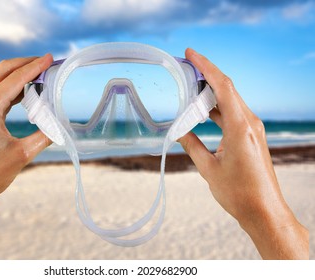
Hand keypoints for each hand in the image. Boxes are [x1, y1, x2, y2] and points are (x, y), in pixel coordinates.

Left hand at [0, 54, 52, 258]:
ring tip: (42, 76)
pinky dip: (13, 88)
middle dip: (26, 63)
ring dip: (19, 75)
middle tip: (47, 62)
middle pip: (3, 71)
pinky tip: (28, 93)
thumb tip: (62, 124)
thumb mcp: (23, 154)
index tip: (50, 58)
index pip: (15, 79)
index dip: (35, 67)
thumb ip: (45, 135)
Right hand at [178, 48, 307, 258]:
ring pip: (230, 100)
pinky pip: (233, 113)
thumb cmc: (238, 193)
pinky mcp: (252, 135)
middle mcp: (250, 122)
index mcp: (240, 127)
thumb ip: (191, 145)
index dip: (206, 67)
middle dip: (205, 75)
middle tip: (184, 70)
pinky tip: (202, 111)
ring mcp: (253, 128)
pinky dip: (217, 108)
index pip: (223, 86)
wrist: (263, 210)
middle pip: (227, 88)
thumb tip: (177, 130)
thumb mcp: (208, 168)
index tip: (190, 54)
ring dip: (210, 93)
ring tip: (189, 89)